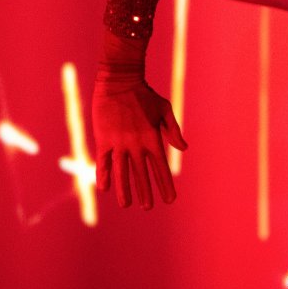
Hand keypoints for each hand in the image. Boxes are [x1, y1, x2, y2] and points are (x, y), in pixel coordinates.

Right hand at [92, 78, 185, 208]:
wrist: (120, 81)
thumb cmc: (145, 95)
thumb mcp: (164, 109)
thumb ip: (173, 130)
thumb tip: (183, 148)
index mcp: (152, 138)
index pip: (161, 167)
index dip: (165, 184)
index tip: (170, 199)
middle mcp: (136, 144)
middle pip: (142, 174)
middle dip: (146, 192)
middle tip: (149, 207)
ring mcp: (118, 143)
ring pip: (122, 172)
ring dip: (125, 189)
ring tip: (127, 205)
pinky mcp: (103, 139)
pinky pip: (104, 162)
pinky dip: (104, 175)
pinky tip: (106, 189)